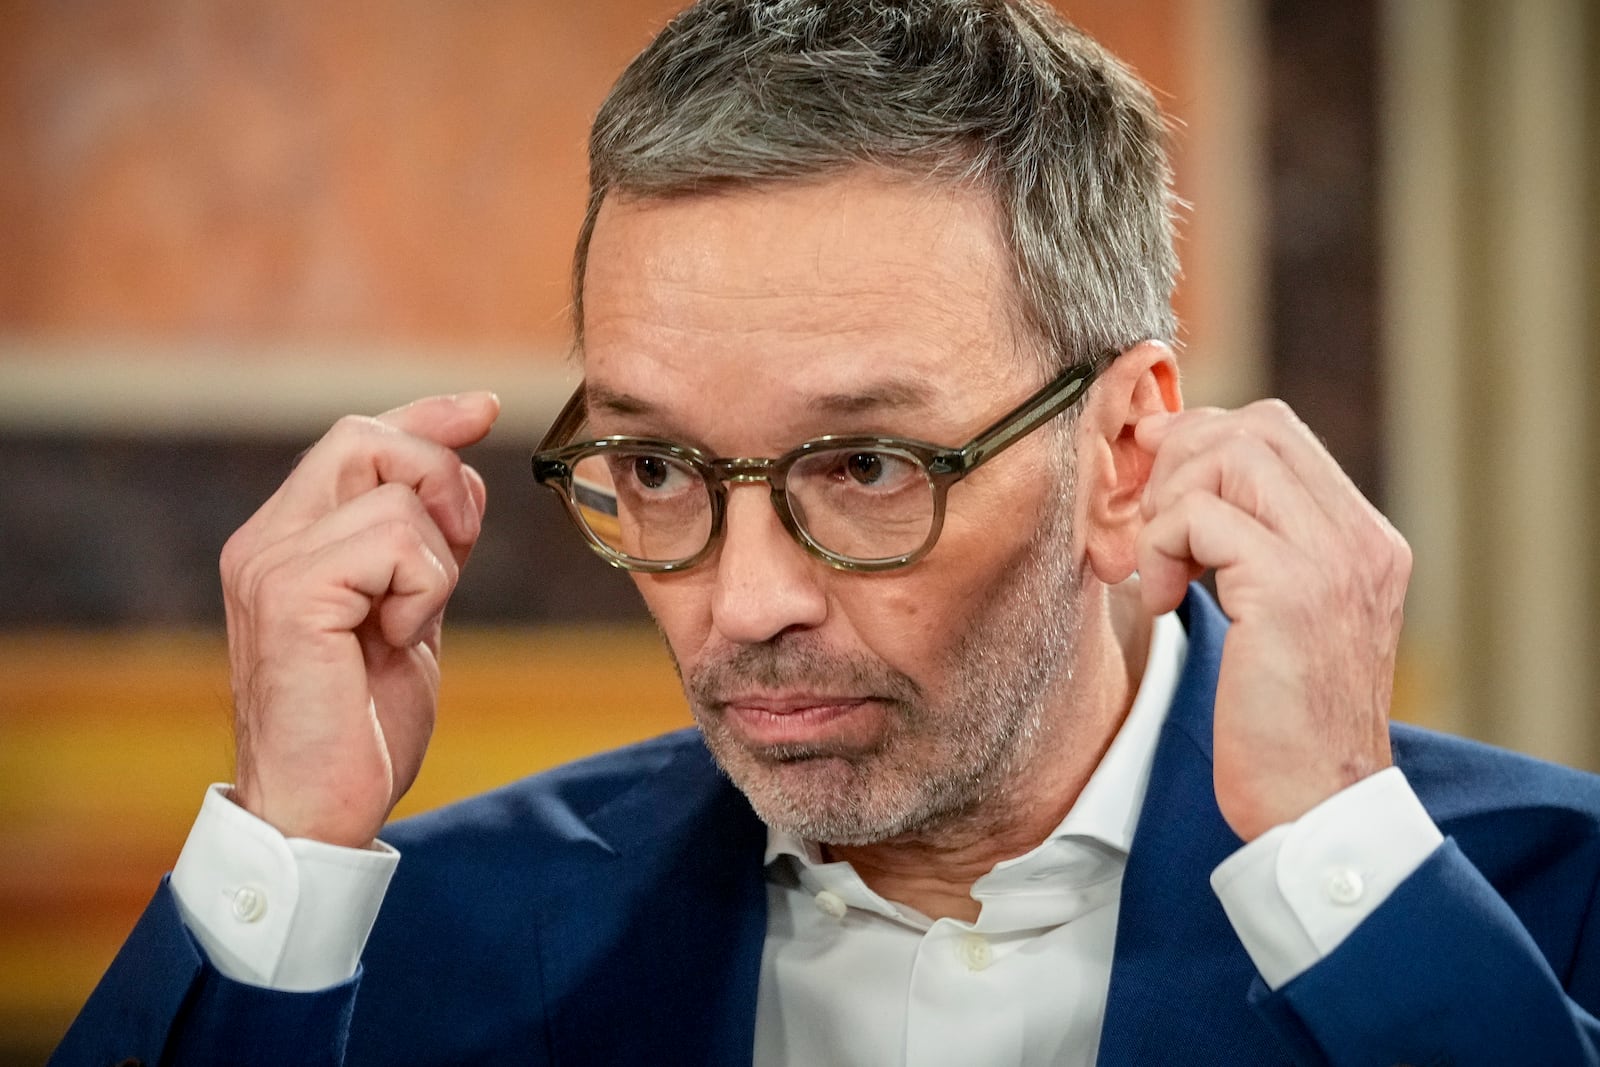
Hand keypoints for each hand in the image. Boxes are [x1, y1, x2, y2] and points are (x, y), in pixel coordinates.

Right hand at [220, 392, 499, 846]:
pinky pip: (397, 541)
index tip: (483, 407)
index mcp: (288, 540)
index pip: (357, 440)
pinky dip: (424, 589)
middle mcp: (266, 540)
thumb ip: (421, 544)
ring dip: (437, 564)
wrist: (318, 812)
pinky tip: (395, 640)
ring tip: (403, 628)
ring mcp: (270, 563)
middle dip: (442, 482)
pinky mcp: (289, 593)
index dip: (425, 416)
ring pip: (398, 495)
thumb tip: (460, 470)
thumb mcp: (407, 613)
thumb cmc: (361, 725)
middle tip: (457, 553)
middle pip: (369, 439)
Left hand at [1133, 401, 1410, 841]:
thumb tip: (1174, 468)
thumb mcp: (1275, 616)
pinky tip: (1165, 604)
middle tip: (1153, 533)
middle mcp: (1360, 538)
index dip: (1200, 443)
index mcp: (1362, 539)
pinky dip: (1161, 548)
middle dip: (1180, 463)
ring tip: (1163, 572)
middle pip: (1255, 426)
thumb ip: (1247, 545)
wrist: (1315, 805)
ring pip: (1230, 453)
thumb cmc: (1279, 721)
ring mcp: (1333, 559)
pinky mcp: (1291, 590)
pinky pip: (1200, 516)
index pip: (1276, 432)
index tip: (1154, 491)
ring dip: (1169, 504)